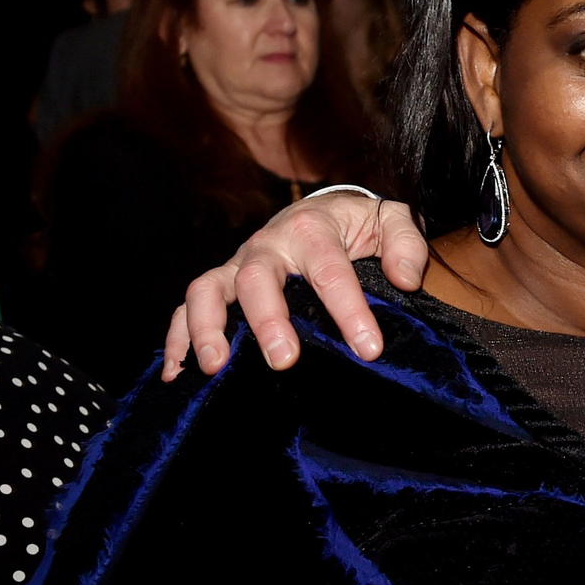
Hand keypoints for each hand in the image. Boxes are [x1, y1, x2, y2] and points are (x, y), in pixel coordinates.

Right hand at [161, 194, 429, 379]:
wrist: (322, 210)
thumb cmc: (357, 225)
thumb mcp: (389, 221)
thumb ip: (405, 244)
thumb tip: (406, 280)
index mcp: (312, 230)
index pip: (330, 272)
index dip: (349, 311)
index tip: (369, 349)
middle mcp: (267, 246)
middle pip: (257, 279)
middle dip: (268, 321)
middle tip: (284, 360)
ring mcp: (238, 265)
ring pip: (209, 290)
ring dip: (207, 328)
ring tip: (216, 366)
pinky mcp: (221, 284)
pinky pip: (186, 308)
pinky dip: (177, 338)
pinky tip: (178, 374)